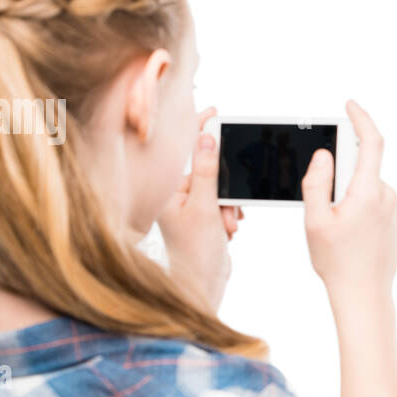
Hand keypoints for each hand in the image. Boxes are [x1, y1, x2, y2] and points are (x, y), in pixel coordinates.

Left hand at [158, 107, 241, 312]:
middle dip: (224, 189)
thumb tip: (207, 136)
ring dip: (228, 205)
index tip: (214, 111)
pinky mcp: (202, 219)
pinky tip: (228, 229)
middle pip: (207, 172)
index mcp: (167, 191)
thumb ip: (207, 170)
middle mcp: (175, 197)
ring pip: (219, 189)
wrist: (202, 284)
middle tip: (229, 210)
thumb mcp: (205, 206)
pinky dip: (229, 213)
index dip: (199, 129)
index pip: (184, 151)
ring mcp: (188, 208)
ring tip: (227, 225)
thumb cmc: (196, 251)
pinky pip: (222, 203)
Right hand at [303, 100, 396, 303]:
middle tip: (329, 209)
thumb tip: (325, 154)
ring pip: (370, 187)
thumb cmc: (336, 261)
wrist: (364, 294)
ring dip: (354, 196)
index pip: (371, 141)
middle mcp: (389, 196)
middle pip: (363, 169)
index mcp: (368, 191)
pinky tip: (356, 235)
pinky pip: (380, 202)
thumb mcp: (314, 221)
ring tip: (342, 230)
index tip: (350, 105)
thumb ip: (317, 182)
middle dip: (343, 178)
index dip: (361, 118)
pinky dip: (365, 208)